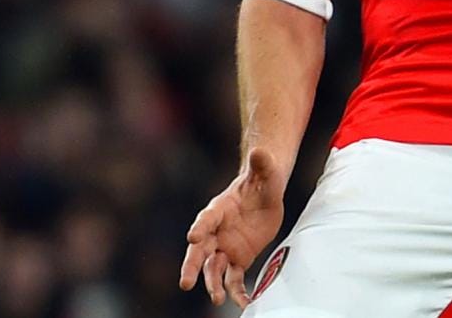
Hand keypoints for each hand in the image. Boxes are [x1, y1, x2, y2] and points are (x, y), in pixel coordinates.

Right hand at [180, 147, 285, 307]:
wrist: (264, 196)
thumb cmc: (261, 182)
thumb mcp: (266, 172)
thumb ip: (262, 164)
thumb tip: (262, 150)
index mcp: (218, 209)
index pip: (206, 219)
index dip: (200, 227)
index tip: (193, 236)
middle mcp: (216, 232)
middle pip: (199, 251)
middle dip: (191, 266)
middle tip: (185, 282)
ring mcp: (224, 247)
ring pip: (213, 269)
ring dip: (212, 284)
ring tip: (216, 299)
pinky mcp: (238, 259)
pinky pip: (234, 279)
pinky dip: (236, 292)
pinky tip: (244, 304)